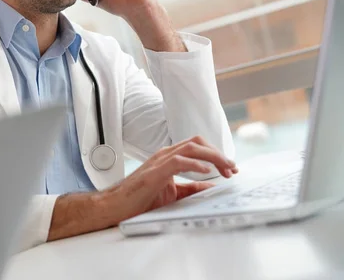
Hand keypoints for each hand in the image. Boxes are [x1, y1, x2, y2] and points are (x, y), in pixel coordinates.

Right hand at [104, 136, 237, 223]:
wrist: (116, 205)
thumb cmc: (139, 199)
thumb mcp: (173, 193)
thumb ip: (192, 189)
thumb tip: (212, 188)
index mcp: (169, 157)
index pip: (197, 147)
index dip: (217, 155)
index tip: (230, 169)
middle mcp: (165, 155)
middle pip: (197, 143)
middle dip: (218, 154)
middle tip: (232, 169)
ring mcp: (159, 161)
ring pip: (191, 148)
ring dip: (213, 157)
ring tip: (226, 168)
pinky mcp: (154, 172)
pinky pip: (178, 162)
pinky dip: (195, 165)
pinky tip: (206, 172)